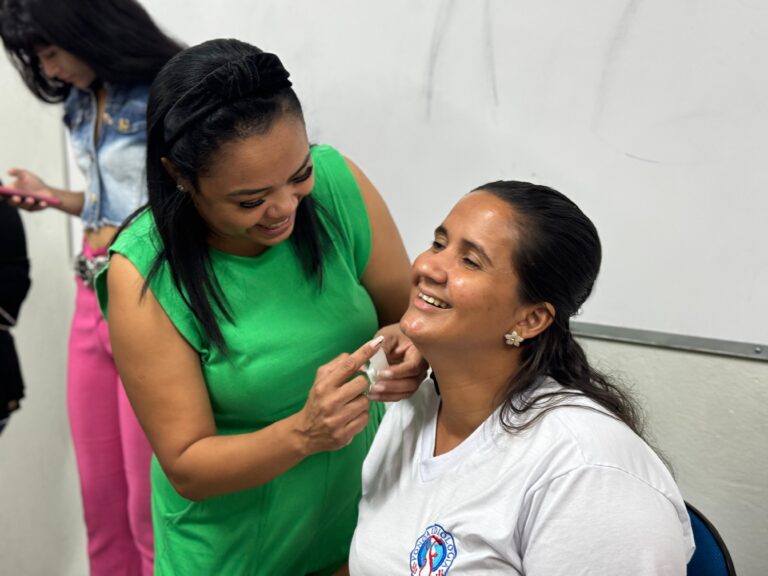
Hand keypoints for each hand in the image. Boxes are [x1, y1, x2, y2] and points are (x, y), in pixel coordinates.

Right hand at [3, 168, 57, 210]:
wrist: (46, 190)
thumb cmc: (32, 182)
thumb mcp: (24, 175)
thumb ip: (17, 172)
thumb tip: (9, 171)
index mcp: (10, 192)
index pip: (3, 196)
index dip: (1, 196)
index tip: (1, 194)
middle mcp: (16, 201)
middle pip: (13, 202)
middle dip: (14, 200)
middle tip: (16, 198)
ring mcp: (25, 205)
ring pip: (25, 206)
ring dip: (27, 203)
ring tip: (30, 199)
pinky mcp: (35, 208)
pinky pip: (37, 207)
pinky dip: (40, 205)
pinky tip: (43, 202)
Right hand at [296, 336, 384, 454]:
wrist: (306, 432)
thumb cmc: (318, 400)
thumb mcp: (321, 380)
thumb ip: (338, 365)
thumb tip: (361, 361)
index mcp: (324, 385)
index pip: (348, 365)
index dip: (364, 352)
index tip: (377, 342)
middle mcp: (330, 401)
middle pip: (362, 383)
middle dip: (361, 385)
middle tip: (353, 389)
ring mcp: (337, 419)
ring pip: (366, 402)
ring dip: (361, 401)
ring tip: (350, 405)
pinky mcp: (343, 435)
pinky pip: (365, 418)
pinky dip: (361, 416)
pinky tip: (350, 417)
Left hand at [367, 323, 427, 401]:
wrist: (397, 341)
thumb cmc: (394, 336)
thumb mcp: (388, 335)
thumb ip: (383, 345)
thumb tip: (376, 356)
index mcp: (420, 353)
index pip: (413, 366)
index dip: (399, 371)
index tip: (382, 373)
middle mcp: (421, 368)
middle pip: (412, 382)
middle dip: (392, 385)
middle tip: (375, 385)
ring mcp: (416, 379)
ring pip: (406, 391)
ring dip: (388, 394)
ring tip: (371, 391)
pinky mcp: (408, 387)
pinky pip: (400, 395)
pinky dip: (386, 397)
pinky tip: (373, 395)